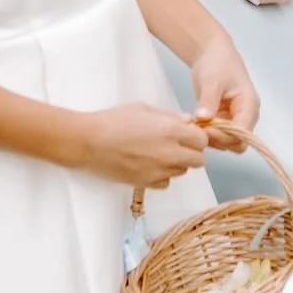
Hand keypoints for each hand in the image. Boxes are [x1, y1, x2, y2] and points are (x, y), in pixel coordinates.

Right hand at [72, 102, 207, 186]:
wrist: (90, 142)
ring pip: (183, 171)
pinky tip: (151, 164)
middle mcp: (168, 153)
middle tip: (180, 144)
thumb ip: (170, 116)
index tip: (189, 133)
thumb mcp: (145, 108)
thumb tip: (188, 122)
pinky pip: (166, 182)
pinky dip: (163, 175)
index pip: (202, 140)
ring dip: (178, 163)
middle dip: (193, 152)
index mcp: (170, 130)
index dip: (197, 136)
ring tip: (161, 152)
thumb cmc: (115, 120)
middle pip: (198, 160)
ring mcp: (158, 171)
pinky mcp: (146, 183)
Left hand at [189, 30, 260, 147]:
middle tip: (198, 130)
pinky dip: (208, 135)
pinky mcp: (225, 121)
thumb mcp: (212, 80)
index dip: (225, 136)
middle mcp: (246, 116)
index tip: (205, 129)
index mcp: (249, 105)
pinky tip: (196, 126)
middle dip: (218, 140)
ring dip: (212, 140)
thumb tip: (203, 119)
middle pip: (237, 142)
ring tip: (195, 127)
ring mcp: (235, 119)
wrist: (211, 52)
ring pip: (227, 143)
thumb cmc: (217, 62)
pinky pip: (219, 136)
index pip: (243, 133)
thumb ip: (208, 101)